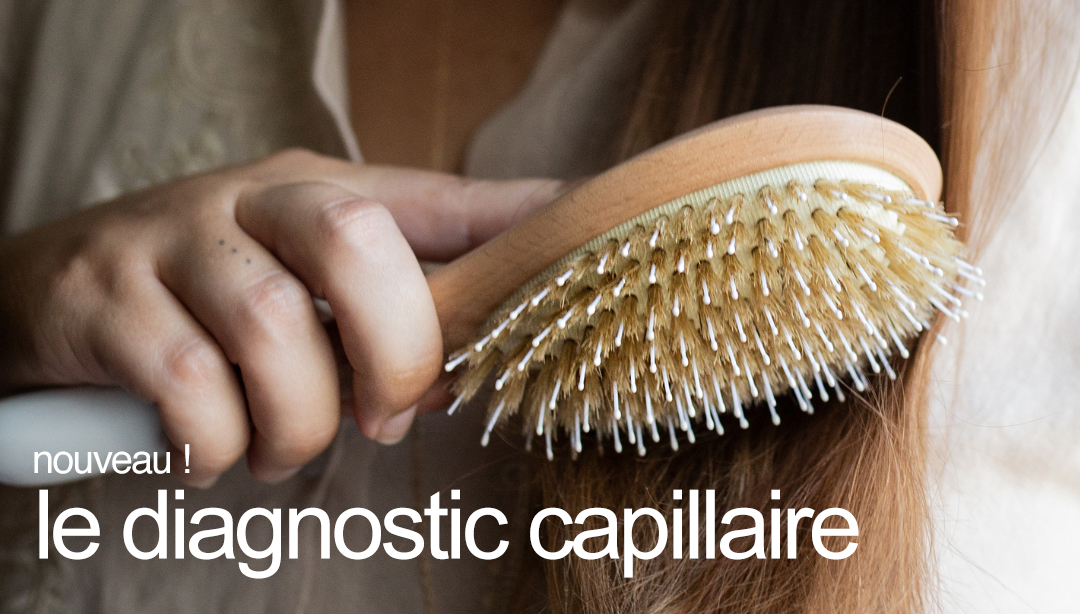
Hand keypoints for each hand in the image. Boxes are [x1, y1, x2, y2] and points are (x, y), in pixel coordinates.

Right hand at [0, 149, 559, 485]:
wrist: (58, 286)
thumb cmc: (210, 291)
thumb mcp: (301, 277)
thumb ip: (383, 311)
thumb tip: (466, 366)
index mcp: (320, 194)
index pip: (435, 199)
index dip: (513, 223)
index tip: (577, 243)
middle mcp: (253, 201)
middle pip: (357, 244)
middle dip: (393, 351)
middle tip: (383, 417)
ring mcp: (175, 241)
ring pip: (272, 325)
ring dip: (296, 419)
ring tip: (281, 447)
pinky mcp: (106, 298)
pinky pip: (185, 381)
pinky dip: (215, 441)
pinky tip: (212, 451)